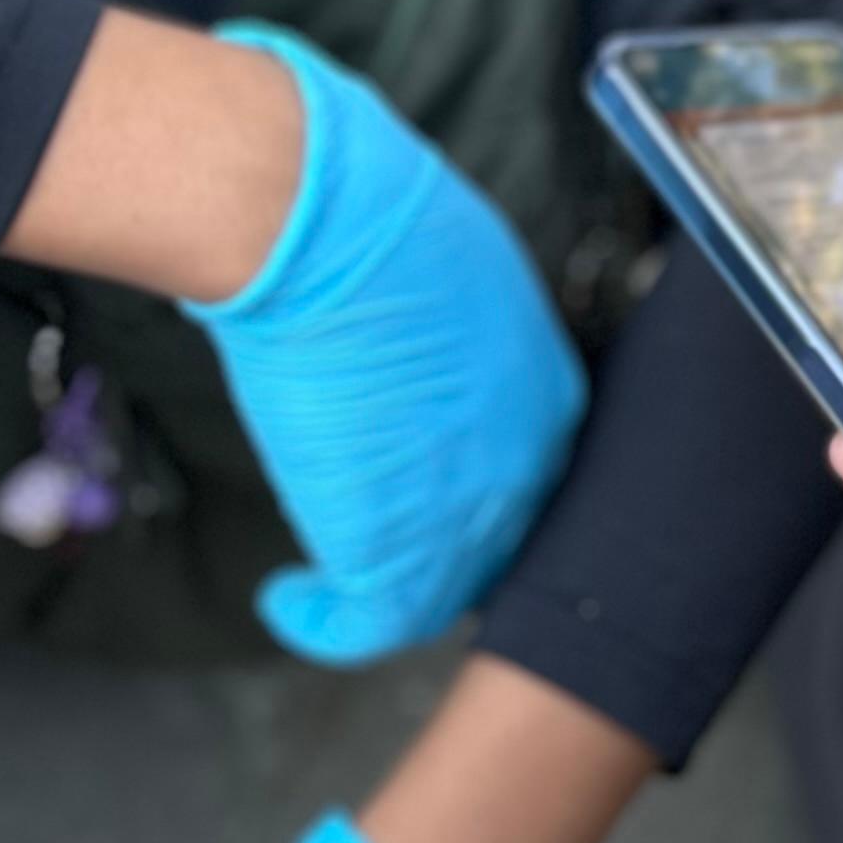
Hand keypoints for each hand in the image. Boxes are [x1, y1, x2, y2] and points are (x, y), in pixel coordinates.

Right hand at [190, 27, 587, 661]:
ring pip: (440, 590)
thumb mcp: (461, 270)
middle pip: (498, 543)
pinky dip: (326, 625)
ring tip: (322, 593)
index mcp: (554, 398)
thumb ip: (460, 328)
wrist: (326, 225)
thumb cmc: (378, 217)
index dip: (476, 495)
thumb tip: (423, 324)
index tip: (424, 498)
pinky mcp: (398, 550)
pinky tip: (288, 605)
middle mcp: (531, 467)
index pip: (529, 477)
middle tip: (376, 562)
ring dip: (380, 595)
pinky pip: (372, 621)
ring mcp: (471, 515)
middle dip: (440, 557)